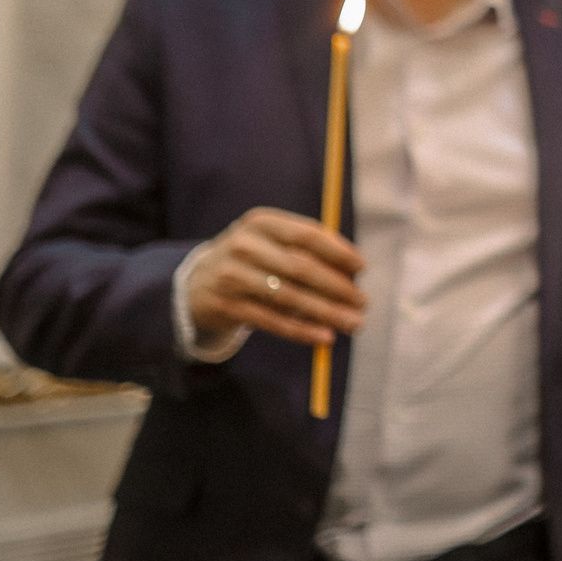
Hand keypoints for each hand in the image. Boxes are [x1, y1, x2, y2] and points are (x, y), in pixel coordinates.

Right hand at [185, 208, 364, 346]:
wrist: (198, 284)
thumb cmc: (253, 261)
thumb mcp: (272, 244)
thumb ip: (309, 252)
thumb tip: (354, 274)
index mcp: (261, 223)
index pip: (306, 234)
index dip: (338, 251)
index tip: (362, 267)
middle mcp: (243, 245)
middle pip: (301, 267)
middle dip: (337, 287)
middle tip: (363, 302)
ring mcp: (232, 276)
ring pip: (289, 296)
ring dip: (326, 312)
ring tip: (353, 323)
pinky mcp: (227, 305)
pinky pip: (272, 320)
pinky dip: (302, 330)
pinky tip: (324, 337)